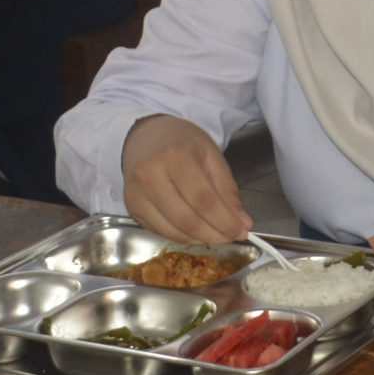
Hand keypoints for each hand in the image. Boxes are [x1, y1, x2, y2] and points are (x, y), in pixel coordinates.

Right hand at [120, 115, 253, 243]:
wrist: (146, 136)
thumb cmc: (182, 143)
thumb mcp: (212, 156)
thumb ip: (227, 190)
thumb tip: (242, 223)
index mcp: (175, 157)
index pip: (204, 200)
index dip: (224, 221)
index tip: (241, 231)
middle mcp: (150, 176)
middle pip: (187, 219)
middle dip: (214, 234)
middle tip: (231, 236)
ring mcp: (137, 194)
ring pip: (172, 230)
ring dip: (199, 239)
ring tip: (217, 235)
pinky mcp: (131, 207)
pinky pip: (159, 231)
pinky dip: (181, 236)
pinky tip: (196, 232)